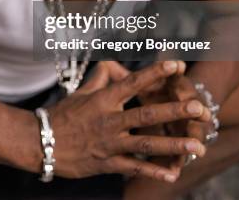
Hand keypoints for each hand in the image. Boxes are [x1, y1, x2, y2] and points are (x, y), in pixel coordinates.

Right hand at [48, 61, 207, 182]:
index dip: (155, 73)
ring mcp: (109, 143)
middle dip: (174, 111)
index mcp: (103, 99)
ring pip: (146, 143)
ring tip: (197, 146)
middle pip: (146, 114)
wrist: (40, 142)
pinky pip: (134, 167)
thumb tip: (108, 64)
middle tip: (198, 108)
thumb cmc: (61, 115)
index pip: (133, 83)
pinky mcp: (107, 163)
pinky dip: (153, 171)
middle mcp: (109, 120)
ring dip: (173, 145)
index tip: (176, 64)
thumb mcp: (80, 94)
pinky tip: (173, 174)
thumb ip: (99, 80)